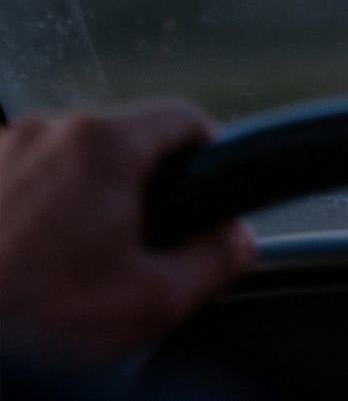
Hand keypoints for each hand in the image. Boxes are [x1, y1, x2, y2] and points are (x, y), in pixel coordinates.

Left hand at [0, 100, 255, 359]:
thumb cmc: (34, 318)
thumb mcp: (155, 301)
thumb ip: (217, 259)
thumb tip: (235, 239)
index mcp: (102, 145)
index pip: (185, 118)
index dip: (211, 157)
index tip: (211, 195)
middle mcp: (46, 130)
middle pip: (125, 141)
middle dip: (141, 190)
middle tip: (139, 250)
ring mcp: (0, 150)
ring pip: (70, 162)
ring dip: (84, 202)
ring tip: (75, 264)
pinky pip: (23, 180)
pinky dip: (37, 212)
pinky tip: (32, 262)